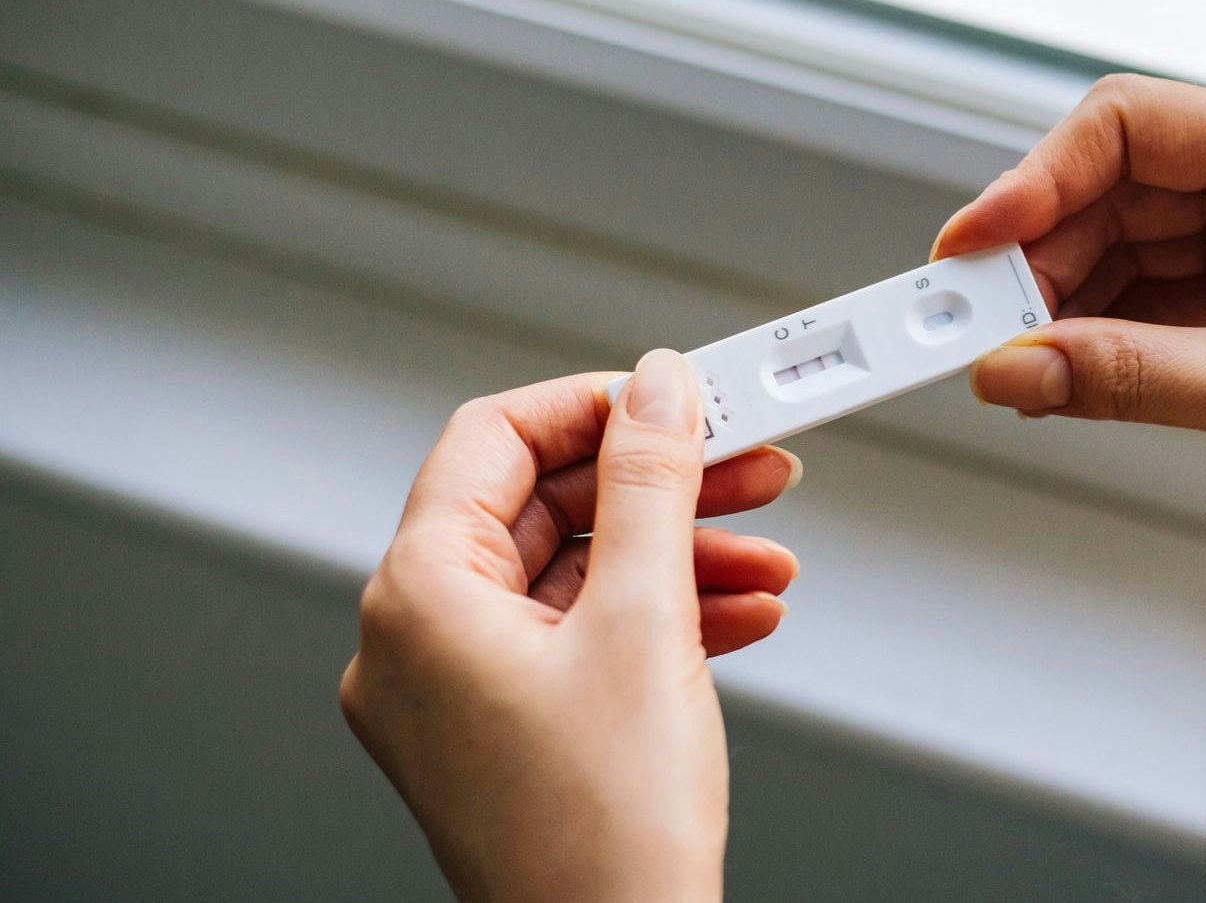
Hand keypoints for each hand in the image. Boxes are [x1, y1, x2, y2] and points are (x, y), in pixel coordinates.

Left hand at [339, 350, 800, 902]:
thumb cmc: (606, 837)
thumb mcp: (644, 622)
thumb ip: (650, 484)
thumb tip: (659, 388)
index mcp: (417, 599)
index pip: (494, 440)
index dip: (596, 408)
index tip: (678, 398)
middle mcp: (417, 642)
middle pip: (543, 509)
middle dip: (662, 491)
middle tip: (749, 468)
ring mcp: (457, 695)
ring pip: (572, 577)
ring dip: (678, 558)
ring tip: (767, 564)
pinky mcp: (505, 734)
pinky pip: (578, 639)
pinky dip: (658, 619)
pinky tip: (739, 617)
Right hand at [935, 76, 1205, 573]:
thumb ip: (1132, 378)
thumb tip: (1016, 369)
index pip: (1134, 127)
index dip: (1038, 178)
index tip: (974, 243)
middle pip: (1117, 188)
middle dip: (1041, 254)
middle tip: (976, 322)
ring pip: (1125, 246)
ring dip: (1063, 301)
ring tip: (1017, 360)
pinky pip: (1152, 299)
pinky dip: (1101, 335)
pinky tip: (1065, 373)